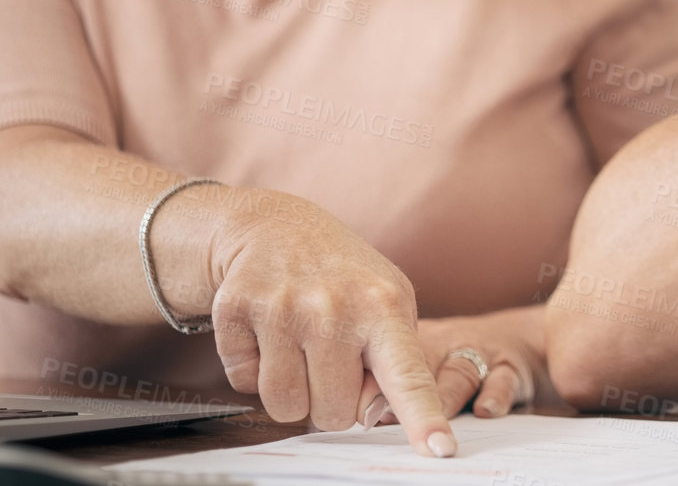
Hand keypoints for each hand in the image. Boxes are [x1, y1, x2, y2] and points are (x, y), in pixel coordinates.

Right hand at [202, 189, 456, 456]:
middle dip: (329, 398)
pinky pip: (243, 383)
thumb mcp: (386, 303)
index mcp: (385, 306)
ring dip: (291, 389)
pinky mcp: (235, 309)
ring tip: (299, 344)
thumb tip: (374, 414)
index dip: (425, 417)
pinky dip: (252, 368)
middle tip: (329, 356)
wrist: (276, 228)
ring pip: (285, 407)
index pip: (409, 375)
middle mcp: (334, 307)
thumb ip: (391, 360)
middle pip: (333, 414)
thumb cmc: (342, 278)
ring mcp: (282, 307)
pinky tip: (267, 330)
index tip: (442, 450)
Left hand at [364, 307, 548, 423]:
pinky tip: (486, 409)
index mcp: (415, 338)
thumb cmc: (452, 360)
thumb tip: (359, 417)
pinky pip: (504, 379)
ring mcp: (479, 352)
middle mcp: (445, 341)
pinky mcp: (510, 366)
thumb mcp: (420, 360)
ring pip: (461, 371)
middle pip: (424, 361)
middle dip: (409, 390)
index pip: (392, 356)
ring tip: (439, 414)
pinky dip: (497, 394)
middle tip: (394, 415)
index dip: (379, 383)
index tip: (369, 413)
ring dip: (448, 395)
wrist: (516, 338)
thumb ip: (389, 385)